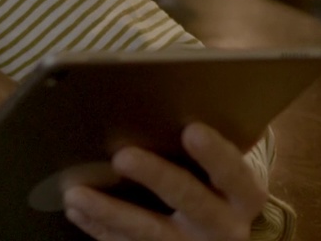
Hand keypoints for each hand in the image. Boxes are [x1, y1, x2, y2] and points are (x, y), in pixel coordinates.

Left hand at [62, 123, 267, 240]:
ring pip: (151, 232)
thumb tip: (175, 93)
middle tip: (122, 157)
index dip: (214, 153)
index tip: (191, 130)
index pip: (234, 172)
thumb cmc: (214, 179)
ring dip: (111, 212)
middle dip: (156, 176)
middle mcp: (224, 225)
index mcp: (244, 194)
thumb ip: (205, 141)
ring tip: (76, 194)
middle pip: (190, 199)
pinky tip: (77, 210)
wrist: (220, 229)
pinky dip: (100, 229)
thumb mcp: (222, 163)